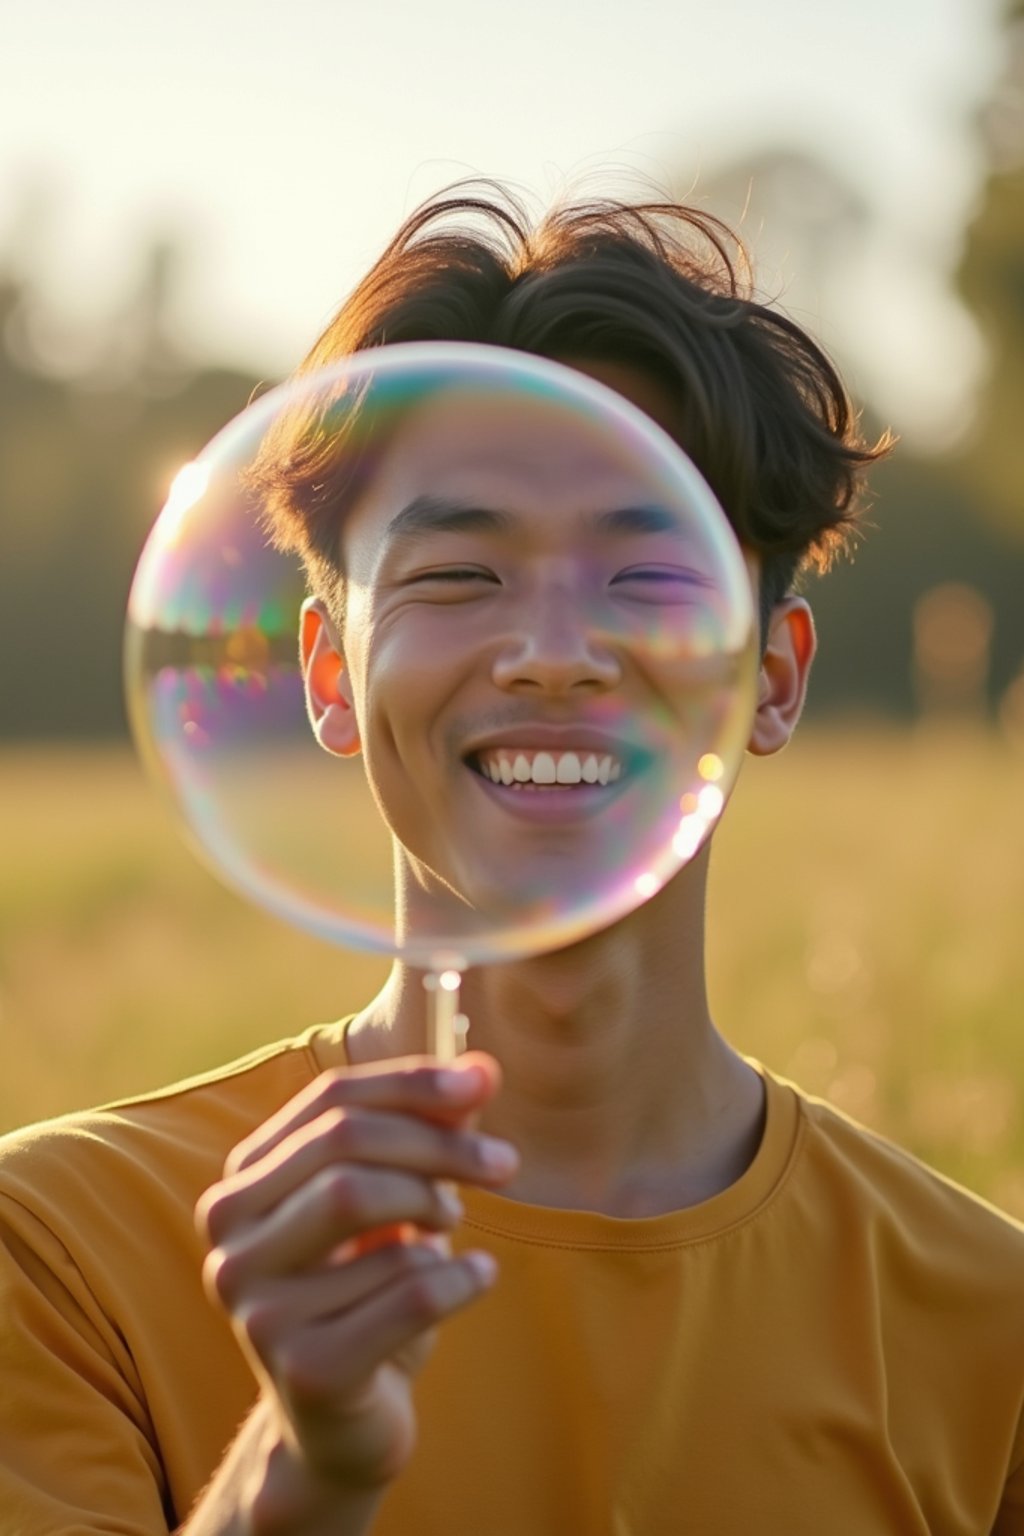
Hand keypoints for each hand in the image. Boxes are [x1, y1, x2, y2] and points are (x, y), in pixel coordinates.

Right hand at [195, 1052, 516, 1498]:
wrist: (341, 1426)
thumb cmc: (367, 1292)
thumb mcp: (392, 1203)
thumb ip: (426, 1133)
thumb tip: (482, 1068)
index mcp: (243, 1185)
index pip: (328, 1100)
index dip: (412, 1082)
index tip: (484, 1082)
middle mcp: (230, 1240)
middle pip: (345, 1147)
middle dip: (438, 1144)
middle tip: (503, 1165)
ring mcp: (257, 1307)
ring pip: (370, 1210)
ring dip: (438, 1214)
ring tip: (450, 1236)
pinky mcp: (304, 1369)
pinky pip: (408, 1291)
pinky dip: (461, 1276)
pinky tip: (477, 1278)